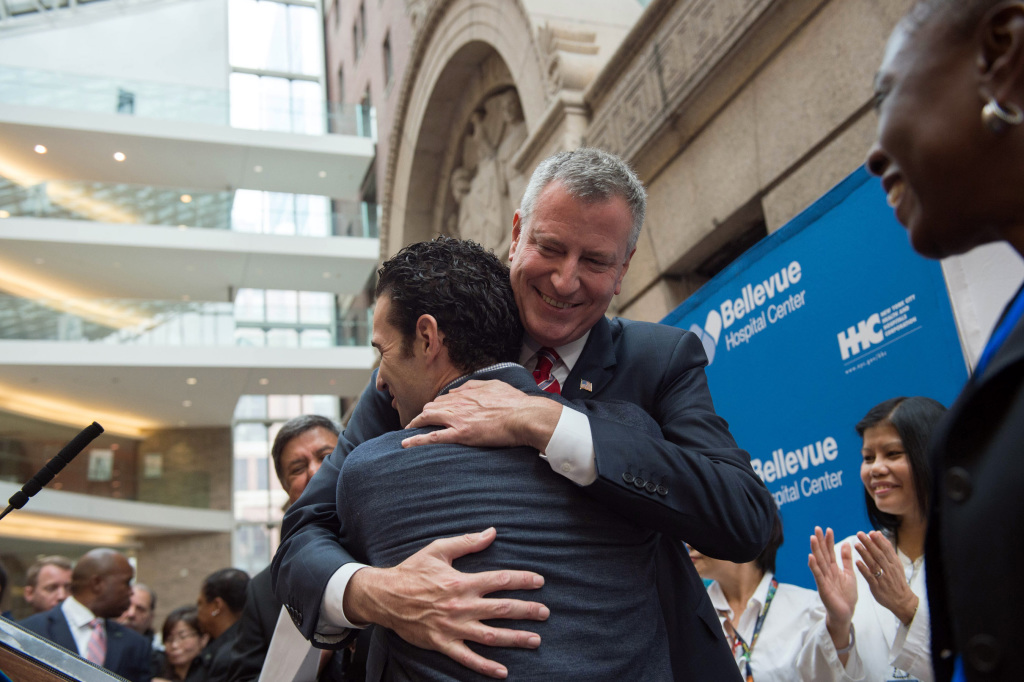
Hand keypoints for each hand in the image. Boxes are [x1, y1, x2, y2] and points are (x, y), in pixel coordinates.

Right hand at [343, 527, 548, 678]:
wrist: (384, 596)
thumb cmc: (412, 571)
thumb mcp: (438, 550)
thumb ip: (467, 542)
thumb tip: (492, 532)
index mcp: (462, 581)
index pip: (500, 580)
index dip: (523, 581)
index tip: (539, 582)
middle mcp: (461, 605)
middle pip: (502, 609)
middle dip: (527, 611)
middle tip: (545, 613)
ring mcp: (453, 627)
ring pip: (490, 636)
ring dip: (515, 638)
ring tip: (535, 640)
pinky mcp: (442, 643)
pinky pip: (467, 658)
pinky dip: (485, 666)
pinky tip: (503, 671)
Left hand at [402, 380, 560, 451]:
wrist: (524, 416)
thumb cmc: (515, 403)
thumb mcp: (496, 386)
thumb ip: (478, 386)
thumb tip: (465, 387)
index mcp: (468, 392)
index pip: (445, 397)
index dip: (438, 405)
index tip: (436, 412)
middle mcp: (459, 403)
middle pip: (432, 406)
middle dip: (423, 414)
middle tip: (418, 423)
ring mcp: (458, 418)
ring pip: (428, 418)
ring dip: (415, 424)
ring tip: (408, 431)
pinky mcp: (461, 433)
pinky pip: (433, 437)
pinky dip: (417, 440)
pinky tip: (406, 443)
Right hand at [808, 527, 856, 649]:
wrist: (846, 613)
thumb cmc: (847, 595)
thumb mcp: (849, 574)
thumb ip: (846, 560)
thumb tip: (846, 543)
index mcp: (834, 569)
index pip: (831, 552)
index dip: (829, 541)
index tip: (828, 529)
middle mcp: (827, 572)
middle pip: (823, 554)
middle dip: (820, 541)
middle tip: (817, 528)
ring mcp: (824, 579)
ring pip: (819, 562)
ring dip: (815, 550)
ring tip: (812, 538)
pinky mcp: (823, 588)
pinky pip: (818, 575)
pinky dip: (814, 566)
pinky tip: (811, 557)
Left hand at [853, 530, 918, 624]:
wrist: (902, 600)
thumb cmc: (896, 580)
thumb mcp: (895, 564)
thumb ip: (886, 549)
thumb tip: (878, 533)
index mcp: (894, 563)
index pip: (887, 549)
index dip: (879, 541)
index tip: (871, 532)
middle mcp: (889, 569)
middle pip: (879, 554)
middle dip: (869, 544)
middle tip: (860, 534)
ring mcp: (883, 578)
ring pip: (874, 564)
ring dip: (865, 554)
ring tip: (856, 545)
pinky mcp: (877, 587)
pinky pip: (870, 577)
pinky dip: (864, 569)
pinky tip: (857, 562)